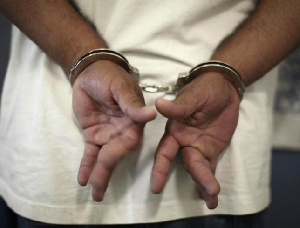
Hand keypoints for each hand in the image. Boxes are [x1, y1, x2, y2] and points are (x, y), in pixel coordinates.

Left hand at [73, 60, 155, 200]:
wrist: (91, 73)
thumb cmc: (109, 77)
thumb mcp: (119, 87)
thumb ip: (132, 103)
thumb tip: (152, 114)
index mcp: (133, 120)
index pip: (128, 141)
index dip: (118, 154)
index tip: (108, 163)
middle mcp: (123, 131)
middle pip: (115, 155)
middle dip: (106, 173)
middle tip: (99, 194)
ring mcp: (108, 134)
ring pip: (104, 158)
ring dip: (99, 175)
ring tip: (96, 194)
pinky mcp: (94, 135)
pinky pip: (91, 153)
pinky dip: (87, 166)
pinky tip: (83, 180)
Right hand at [151, 72, 239, 208]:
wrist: (225, 88)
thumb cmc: (205, 89)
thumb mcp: (193, 95)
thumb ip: (178, 106)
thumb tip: (158, 105)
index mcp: (175, 129)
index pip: (165, 152)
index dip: (159, 169)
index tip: (156, 187)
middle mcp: (184, 141)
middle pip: (187, 163)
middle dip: (197, 177)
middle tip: (209, 190)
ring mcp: (199, 147)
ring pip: (200, 168)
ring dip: (205, 183)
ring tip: (212, 200)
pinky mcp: (212, 149)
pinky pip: (211, 167)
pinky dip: (211, 180)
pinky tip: (213, 195)